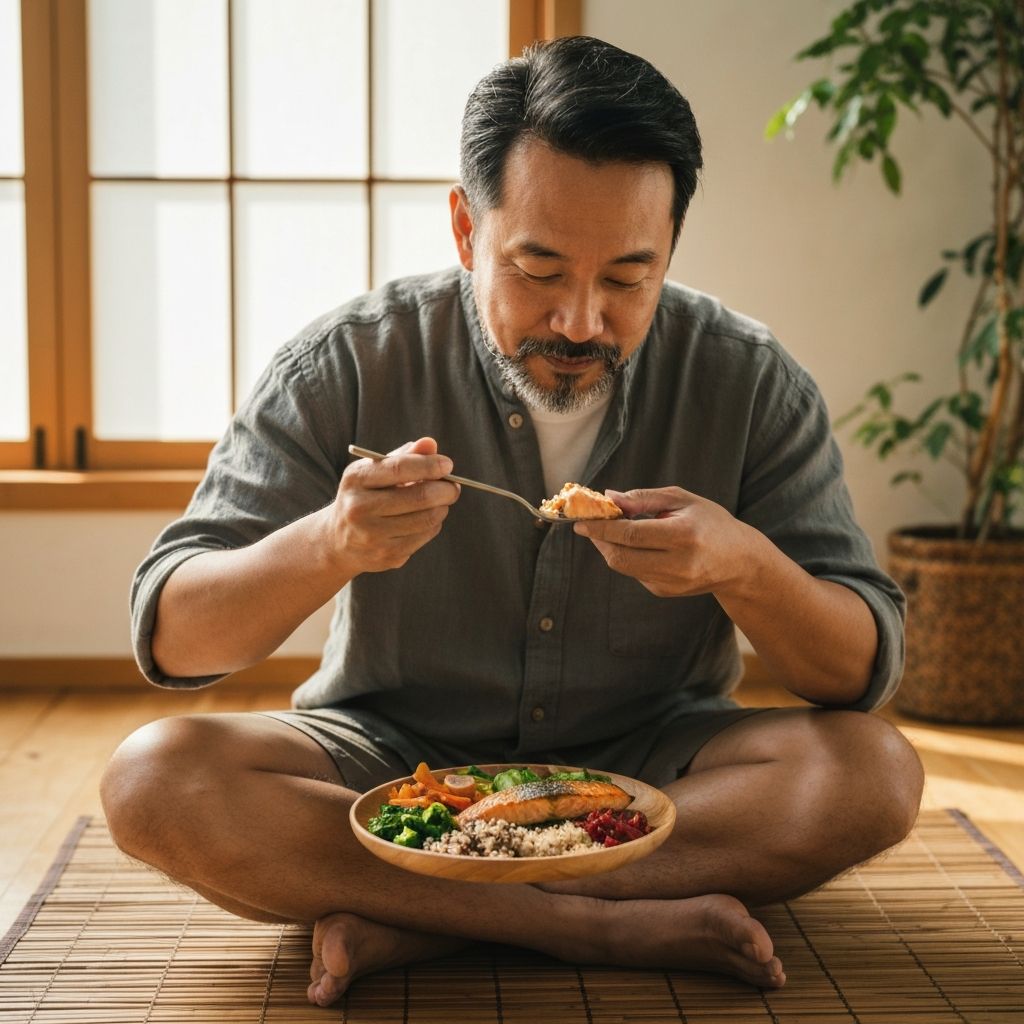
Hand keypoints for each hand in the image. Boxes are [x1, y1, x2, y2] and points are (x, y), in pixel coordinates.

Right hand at [328, 437, 459, 574]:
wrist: (337, 539)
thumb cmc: (364, 496)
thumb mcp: (375, 471)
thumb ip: (404, 456)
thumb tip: (431, 444)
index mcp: (356, 480)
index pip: (399, 468)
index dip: (429, 465)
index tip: (448, 464)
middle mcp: (359, 509)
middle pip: (419, 497)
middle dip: (445, 490)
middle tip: (453, 486)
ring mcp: (372, 536)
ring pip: (426, 519)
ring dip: (441, 507)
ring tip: (441, 501)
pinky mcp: (386, 556)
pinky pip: (424, 536)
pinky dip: (433, 524)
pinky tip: (426, 518)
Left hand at [573, 486, 758, 598]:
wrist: (740, 562)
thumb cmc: (710, 523)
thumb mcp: (682, 500)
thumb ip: (644, 499)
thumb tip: (610, 497)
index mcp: (684, 535)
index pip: (631, 534)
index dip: (601, 528)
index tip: (581, 521)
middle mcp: (678, 564)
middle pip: (621, 557)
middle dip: (599, 541)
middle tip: (590, 525)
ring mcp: (672, 583)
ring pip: (624, 567)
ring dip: (610, 549)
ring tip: (613, 530)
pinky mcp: (665, 592)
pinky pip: (635, 573)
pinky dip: (628, 558)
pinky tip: (638, 546)